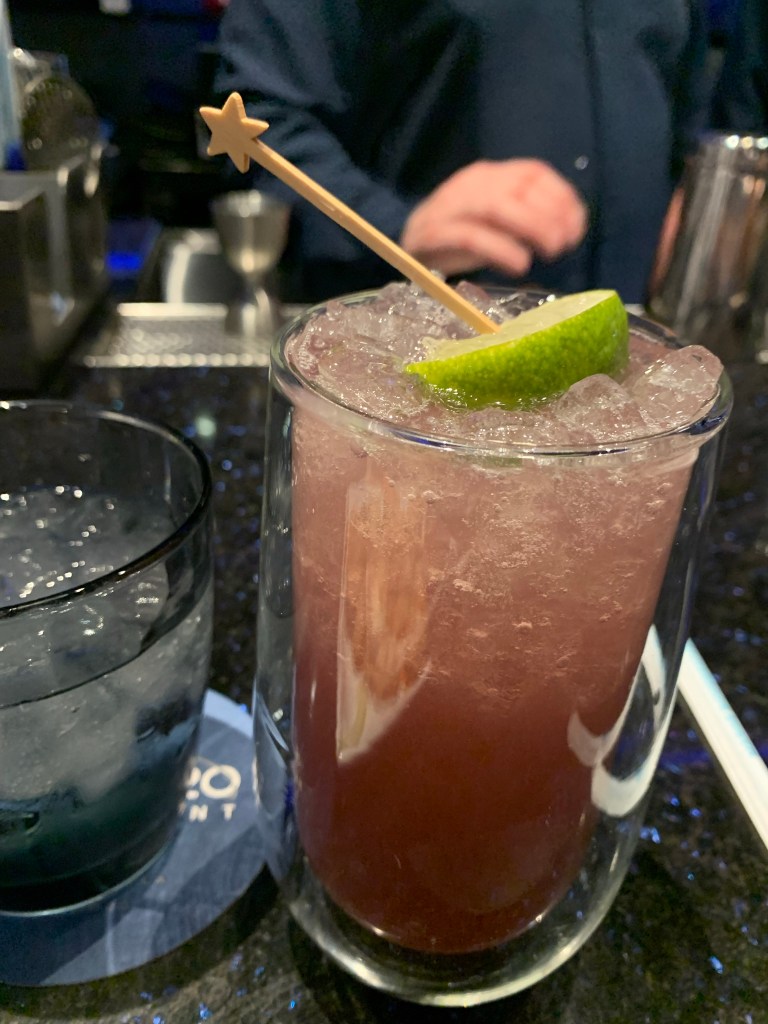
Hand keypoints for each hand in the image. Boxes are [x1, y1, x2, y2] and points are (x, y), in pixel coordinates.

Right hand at [400, 159, 587, 278]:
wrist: (406, 243)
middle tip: (564, 246)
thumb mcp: (498, 223)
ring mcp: (451, 206)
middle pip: (518, 188)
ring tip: (550, 254)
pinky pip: (470, 236)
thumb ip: (528, 220)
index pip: (534, 172)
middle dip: (551, 217)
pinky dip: (500, 250)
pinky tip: (520, 265)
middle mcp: (472, 183)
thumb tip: (568, 231)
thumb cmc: (462, 236)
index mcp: (491, 174)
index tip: (577, 229)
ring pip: (496, 207)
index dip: (562, 198)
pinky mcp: (434, 233)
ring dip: (531, 228)